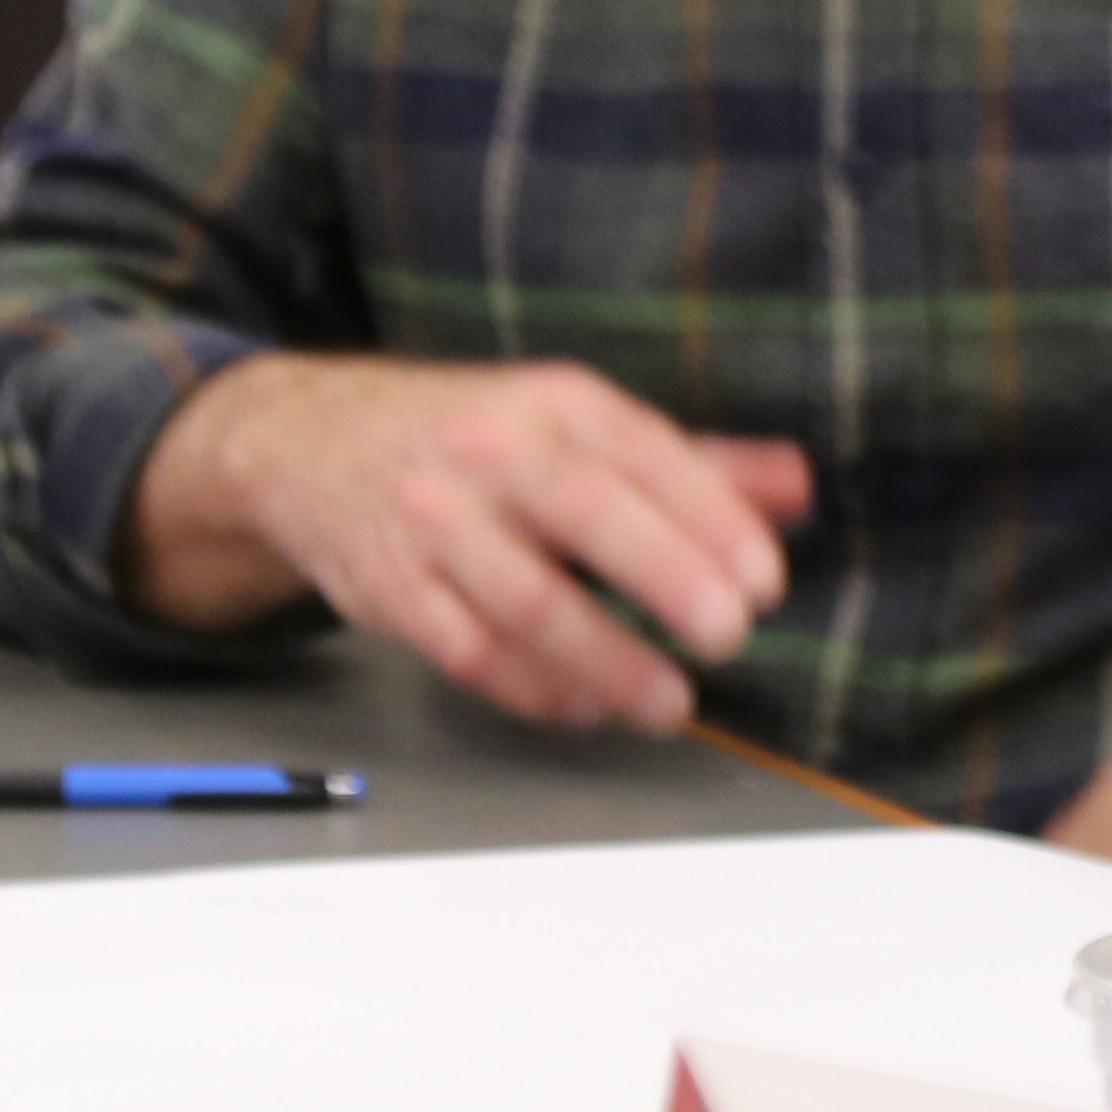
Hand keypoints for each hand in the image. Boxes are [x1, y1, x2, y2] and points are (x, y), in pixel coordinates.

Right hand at [131, 353, 808, 731]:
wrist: (310, 442)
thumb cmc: (473, 437)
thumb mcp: (576, 424)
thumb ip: (690, 462)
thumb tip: (800, 487)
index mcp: (551, 404)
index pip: (643, 453)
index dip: (709, 516)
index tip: (765, 578)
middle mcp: (489, 453)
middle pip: (584, 514)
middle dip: (663, 574)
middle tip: (728, 634)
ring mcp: (433, 522)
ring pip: (524, 599)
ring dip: (604, 660)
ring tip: (670, 705)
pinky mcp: (393, 590)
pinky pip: (469, 651)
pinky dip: (533, 689)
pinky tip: (588, 708)